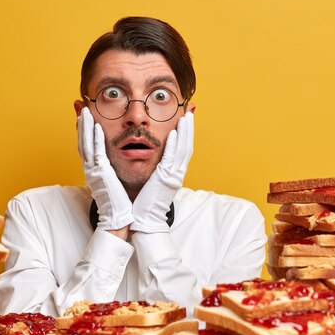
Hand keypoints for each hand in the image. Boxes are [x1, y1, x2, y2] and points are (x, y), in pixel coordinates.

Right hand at [78, 107, 133, 230]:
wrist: (118, 220)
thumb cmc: (120, 203)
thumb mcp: (114, 182)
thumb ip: (112, 171)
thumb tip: (114, 163)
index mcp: (95, 170)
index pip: (87, 145)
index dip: (84, 130)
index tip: (85, 115)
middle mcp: (91, 169)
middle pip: (83, 141)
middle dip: (81, 123)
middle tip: (81, 106)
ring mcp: (93, 171)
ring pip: (86, 144)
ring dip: (85, 127)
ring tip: (85, 111)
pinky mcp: (100, 174)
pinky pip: (97, 153)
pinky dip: (95, 140)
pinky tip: (96, 127)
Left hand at [131, 112, 193, 232]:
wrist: (145, 221)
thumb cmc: (145, 203)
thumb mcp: (154, 183)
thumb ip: (157, 171)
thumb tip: (156, 162)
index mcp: (173, 174)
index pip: (182, 150)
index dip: (186, 134)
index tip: (185, 120)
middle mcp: (176, 174)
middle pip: (186, 146)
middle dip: (189, 129)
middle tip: (189, 113)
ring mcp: (172, 177)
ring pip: (182, 150)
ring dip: (185, 132)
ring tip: (185, 117)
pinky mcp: (164, 180)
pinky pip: (170, 160)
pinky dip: (173, 146)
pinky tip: (173, 134)